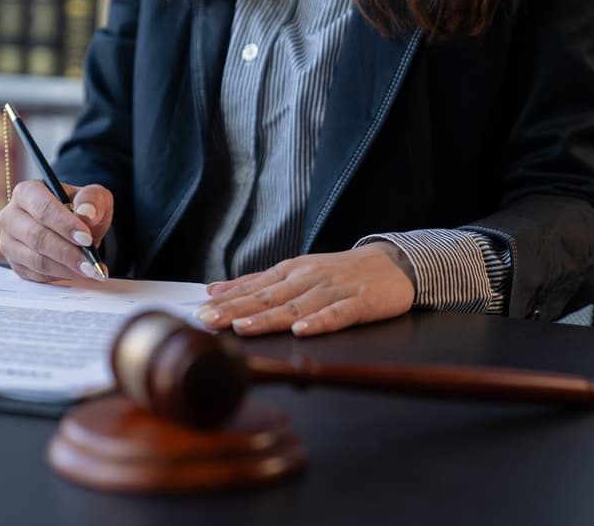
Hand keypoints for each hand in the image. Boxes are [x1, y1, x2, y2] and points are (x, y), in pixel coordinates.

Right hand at [0, 179, 113, 281]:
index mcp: (27, 192)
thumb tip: (87, 213)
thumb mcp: (94, 197)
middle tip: (91, 263)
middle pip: (36, 237)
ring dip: (66, 268)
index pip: (43, 208)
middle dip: (67, 252)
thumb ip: (92, 200)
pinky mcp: (15, 264)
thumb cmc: (82, 209)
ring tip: (91, 270)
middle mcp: (11, 216)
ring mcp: (9, 242)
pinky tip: (79, 274)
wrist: (75, 229)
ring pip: (36, 260)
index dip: (64, 225)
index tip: (86, 239)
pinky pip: (36, 275)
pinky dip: (61, 276)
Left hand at [195, 242, 415, 336]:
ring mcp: (333, 290)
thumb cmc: (340, 271)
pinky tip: (304, 331)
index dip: (226, 302)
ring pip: (297, 306)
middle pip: (268, 297)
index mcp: (291, 271)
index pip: (253, 288)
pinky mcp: (359, 303)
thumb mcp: (296, 271)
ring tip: (243, 328)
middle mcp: (308, 278)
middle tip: (208, 321)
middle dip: (236, 310)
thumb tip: (216, 289)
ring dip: (269, 318)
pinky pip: (338, 314)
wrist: (393, 262)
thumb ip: (257, 282)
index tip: (200, 313)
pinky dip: (320, 322)